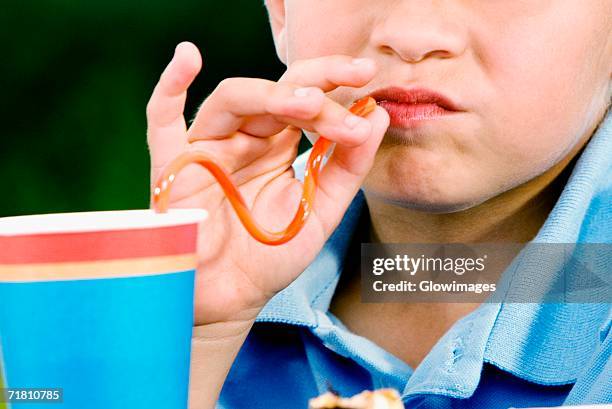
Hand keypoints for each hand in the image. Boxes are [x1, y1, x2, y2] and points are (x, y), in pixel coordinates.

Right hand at [146, 42, 388, 326]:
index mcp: (278, 147)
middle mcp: (244, 139)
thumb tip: (377, 115)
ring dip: (271, 95)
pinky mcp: (175, 165)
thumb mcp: (320, 211)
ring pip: (234, 100)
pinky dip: (169, 87)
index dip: (337, 92)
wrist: (231, 298)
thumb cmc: (271, 255)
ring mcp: (209, 147)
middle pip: (276, 92)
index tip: (372, 90)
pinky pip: (162, 121)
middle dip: (317, 83)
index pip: (306, 104)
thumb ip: (347, 167)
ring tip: (309, 103)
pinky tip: (188, 57)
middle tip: (356, 75)